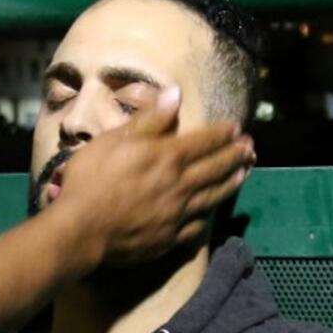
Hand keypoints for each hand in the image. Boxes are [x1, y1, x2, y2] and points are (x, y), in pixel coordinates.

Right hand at [52, 85, 254, 266]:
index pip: (203, 141)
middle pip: (215, 168)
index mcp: (166, 157)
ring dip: (231, 183)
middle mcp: (179, 184)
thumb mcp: (113, 140)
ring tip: (245, 174)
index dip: (221, 133)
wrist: (81, 229)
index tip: (237, 127)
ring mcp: (177, 214)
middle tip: (251, 148)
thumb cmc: (91, 179)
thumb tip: (175, 94)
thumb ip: (148, 120)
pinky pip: (196, 227)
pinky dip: (207, 219)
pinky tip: (211, 215)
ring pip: (212, 196)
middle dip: (235, 155)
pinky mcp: (170, 239)